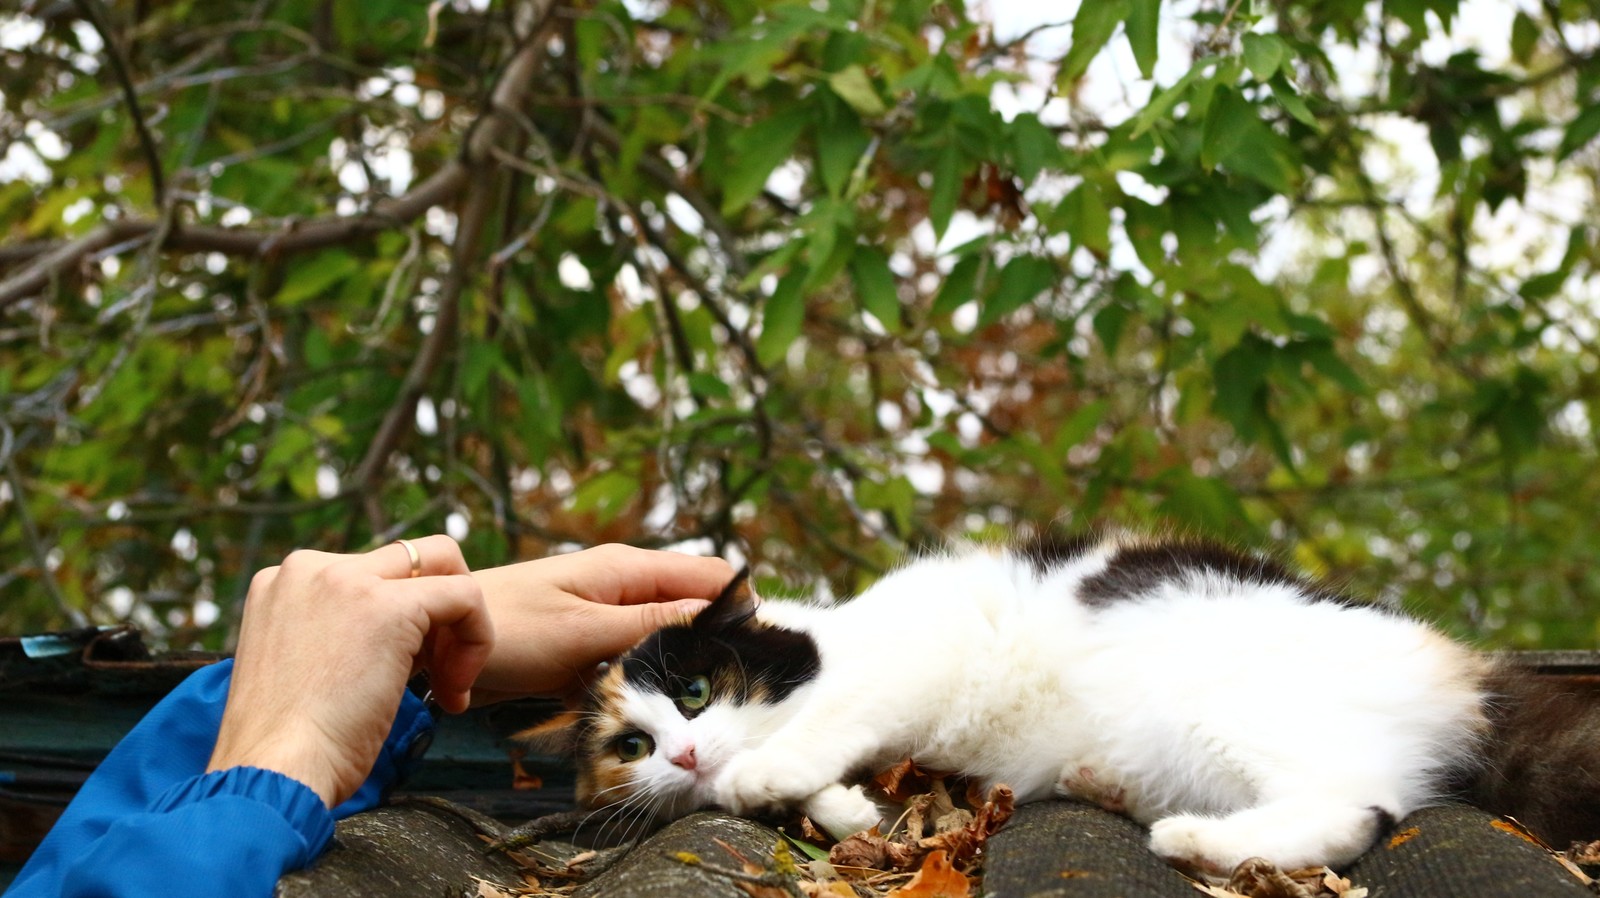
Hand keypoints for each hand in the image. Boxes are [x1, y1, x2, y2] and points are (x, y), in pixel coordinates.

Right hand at [208, 535, 491, 807]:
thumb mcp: (302, 671)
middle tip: (437, 674)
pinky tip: (454, 693)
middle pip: (410, 560)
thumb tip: (392, 638)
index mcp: (284, 582)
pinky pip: (465, 596)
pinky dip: (478, 640)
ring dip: (458, 629)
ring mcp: (346, 579)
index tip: (400, 677)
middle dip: (437, 613)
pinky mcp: (388, 606)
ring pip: (443, 566)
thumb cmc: (287, 749)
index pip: (371, 574)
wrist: (272, 775)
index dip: (402, 623)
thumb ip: (337, 637)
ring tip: (447, 689)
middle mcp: (309, 568)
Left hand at [469, 544, 732, 702]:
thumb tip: (716, 613)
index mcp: (627, 569)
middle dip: (706, 643)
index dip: (740, 606)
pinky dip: (629, 683)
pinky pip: (625, 662)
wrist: (436, 644)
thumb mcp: (584, 631)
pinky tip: (627, 708)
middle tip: (719, 688)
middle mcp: (622, 585)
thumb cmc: (506, 629)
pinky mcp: (584, 644)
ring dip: (666, 669)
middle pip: (690, 609)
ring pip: (659, 640)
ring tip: (676, 704)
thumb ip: (650, 624)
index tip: (755, 649)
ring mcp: (603, 614)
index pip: (711, 575)